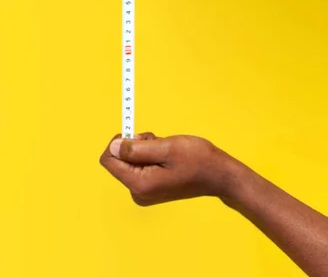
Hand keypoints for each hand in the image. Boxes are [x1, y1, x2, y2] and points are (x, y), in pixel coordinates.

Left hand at [100, 132, 234, 205]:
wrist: (219, 175)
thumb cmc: (197, 160)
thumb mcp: (166, 148)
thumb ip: (136, 148)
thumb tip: (112, 146)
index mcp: (139, 184)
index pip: (109, 160)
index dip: (119, 142)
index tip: (138, 134)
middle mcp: (138, 192)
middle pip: (119, 160)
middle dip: (135, 144)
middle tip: (158, 142)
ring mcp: (144, 191)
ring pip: (130, 160)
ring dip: (145, 148)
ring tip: (166, 149)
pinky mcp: (151, 187)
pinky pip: (140, 165)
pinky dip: (150, 155)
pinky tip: (167, 156)